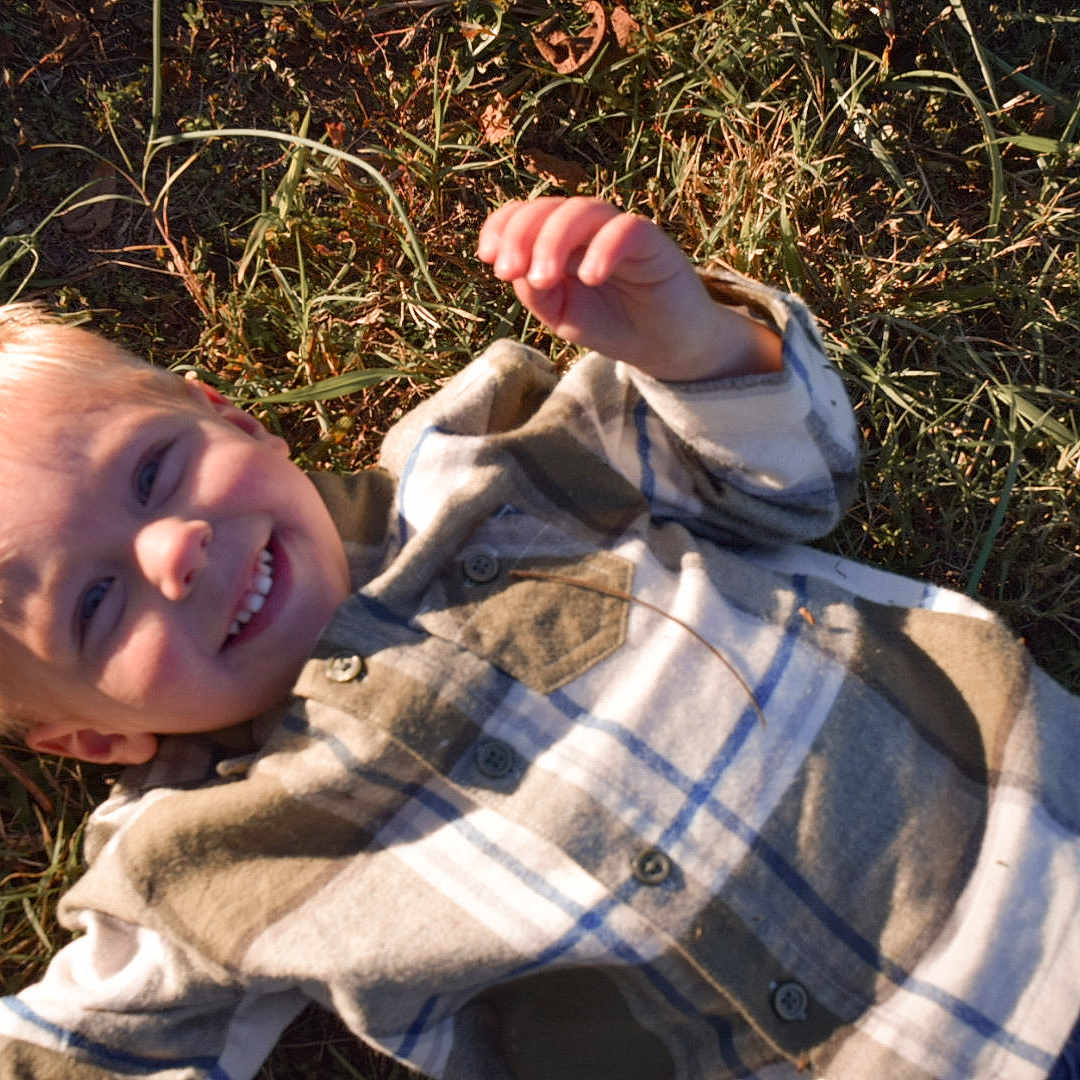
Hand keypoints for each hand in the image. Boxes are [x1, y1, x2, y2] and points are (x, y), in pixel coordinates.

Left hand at [477, 197, 780, 379]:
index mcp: (559, 241)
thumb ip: (536, 292)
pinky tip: (589, 277)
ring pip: (583, 211)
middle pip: (549, 207)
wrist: (663, 346)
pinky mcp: (652, 242)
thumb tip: (514, 267)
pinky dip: (603, 248)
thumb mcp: (560, 315)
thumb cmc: (610, 324)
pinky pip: (626, 229)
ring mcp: (619, 231)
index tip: (489, 258)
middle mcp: (587, 229)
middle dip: (522, 235)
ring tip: (544, 279)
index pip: (525, 214)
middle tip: (510, 271)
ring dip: (554, 241)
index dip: (502, 226)